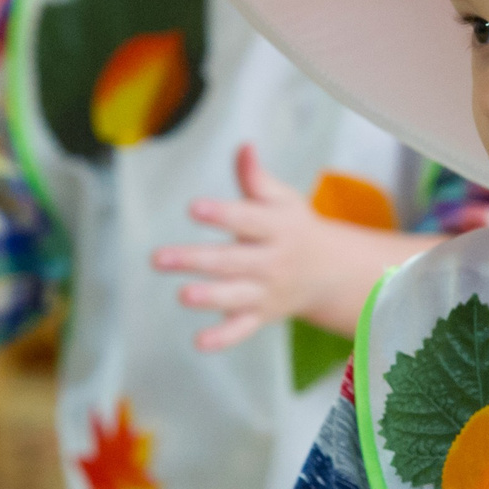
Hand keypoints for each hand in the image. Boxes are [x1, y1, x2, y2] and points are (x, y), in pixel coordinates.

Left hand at [153, 144, 423, 351]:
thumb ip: (256, 177)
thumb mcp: (283, 199)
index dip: (221, 214)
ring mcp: (265, 291)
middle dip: (195, 261)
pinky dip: (223, 338)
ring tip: (182, 295)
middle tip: (158, 258)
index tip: (194, 208)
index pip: (246, 219)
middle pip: (231, 261)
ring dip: (209, 297)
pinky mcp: (260, 315)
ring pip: (235, 296)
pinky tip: (199, 343)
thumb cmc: (294, 227)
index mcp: (275, 227)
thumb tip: (243, 145)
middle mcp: (271, 261)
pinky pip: (242, 330)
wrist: (330, 273)